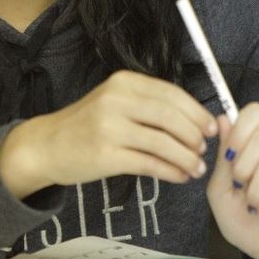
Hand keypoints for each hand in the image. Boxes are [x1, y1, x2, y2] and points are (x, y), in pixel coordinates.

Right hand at [0, 70, 216, 198]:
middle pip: (170, 117)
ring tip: (195, 167)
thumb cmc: (87, 125)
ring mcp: (109, 127)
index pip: (171, 93)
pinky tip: (179, 176)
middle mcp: (116, 100)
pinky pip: (149, 164)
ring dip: (186, 157)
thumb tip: (195, 120)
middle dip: (194, 135)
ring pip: (163, 142)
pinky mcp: (105, 155)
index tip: (211, 127)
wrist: (47, 145)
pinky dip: (170, 171)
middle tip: (203, 149)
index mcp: (122, 82)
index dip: (196, 112)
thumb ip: (148, 104)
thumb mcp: (114, 101)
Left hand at [207, 103, 258, 258]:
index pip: (255, 113)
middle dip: (244, 165)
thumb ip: (222, 157)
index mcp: (253, 146)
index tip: (229, 155)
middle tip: (240, 187)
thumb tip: (223, 117)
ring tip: (253, 206)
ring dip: (256, 190)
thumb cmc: (241, 218)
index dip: (240, 129)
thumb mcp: (220, 189)